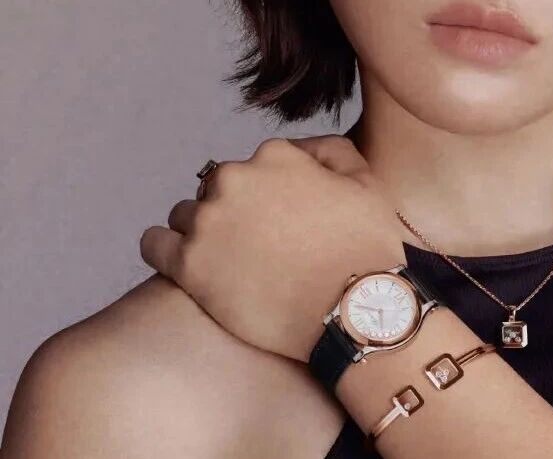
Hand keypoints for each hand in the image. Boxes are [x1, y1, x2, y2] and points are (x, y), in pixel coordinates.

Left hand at [140, 136, 406, 360]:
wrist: (356, 311)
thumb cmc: (368, 252)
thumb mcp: (367, 185)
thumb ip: (332, 153)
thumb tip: (305, 152)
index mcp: (275, 157)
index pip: (258, 168)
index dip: (272, 197)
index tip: (284, 224)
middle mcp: (235, 180)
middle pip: (218, 189)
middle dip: (235, 213)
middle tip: (262, 249)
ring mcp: (208, 222)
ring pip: (185, 216)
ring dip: (204, 233)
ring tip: (232, 264)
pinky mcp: (189, 265)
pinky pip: (154, 244)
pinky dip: (167, 250)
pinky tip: (189, 266)